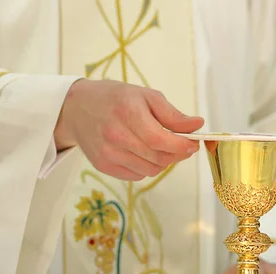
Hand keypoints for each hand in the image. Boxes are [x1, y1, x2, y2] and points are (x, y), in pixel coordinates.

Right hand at [54, 79, 203, 180]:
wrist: (77, 108)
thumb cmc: (115, 98)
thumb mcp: (146, 96)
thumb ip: (172, 114)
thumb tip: (197, 125)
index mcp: (127, 112)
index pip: (160, 140)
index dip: (181, 146)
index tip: (194, 144)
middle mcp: (115, 136)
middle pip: (158, 157)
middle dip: (177, 154)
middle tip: (183, 146)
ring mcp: (108, 153)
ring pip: (150, 169)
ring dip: (163, 161)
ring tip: (160, 146)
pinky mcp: (103, 166)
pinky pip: (137, 175)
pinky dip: (147, 167)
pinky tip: (142, 152)